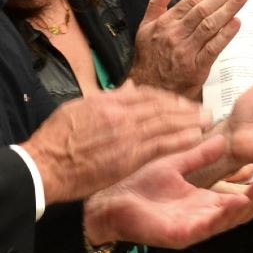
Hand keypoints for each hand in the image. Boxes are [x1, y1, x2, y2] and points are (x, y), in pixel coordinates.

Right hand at [23, 88, 209, 204]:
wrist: (46, 165)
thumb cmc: (55, 139)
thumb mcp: (78, 107)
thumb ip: (107, 98)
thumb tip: (128, 88)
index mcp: (108, 101)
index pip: (146, 94)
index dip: (167, 98)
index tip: (180, 102)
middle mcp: (121, 114)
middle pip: (161, 107)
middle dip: (185, 108)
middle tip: (203, 109)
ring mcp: (126, 136)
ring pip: (165, 124)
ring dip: (189, 122)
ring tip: (206, 121)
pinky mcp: (129, 157)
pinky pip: (161, 146)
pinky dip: (180, 140)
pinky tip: (195, 138)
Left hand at [82, 135, 252, 248]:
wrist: (108, 199)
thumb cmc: (138, 183)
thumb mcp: (176, 163)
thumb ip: (200, 155)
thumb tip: (224, 139)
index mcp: (202, 201)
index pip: (238, 197)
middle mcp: (203, 216)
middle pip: (242, 211)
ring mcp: (194, 227)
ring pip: (231, 220)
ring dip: (252, 206)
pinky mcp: (182, 235)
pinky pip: (210, 226)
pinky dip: (227, 216)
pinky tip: (240, 204)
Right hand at [130, 0, 247, 97]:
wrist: (147, 91)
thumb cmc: (148, 59)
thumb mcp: (145, 28)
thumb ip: (157, 3)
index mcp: (165, 23)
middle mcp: (175, 34)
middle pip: (204, 9)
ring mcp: (185, 51)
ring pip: (210, 25)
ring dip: (228, 9)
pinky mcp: (195, 69)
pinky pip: (212, 48)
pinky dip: (225, 35)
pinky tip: (237, 23)